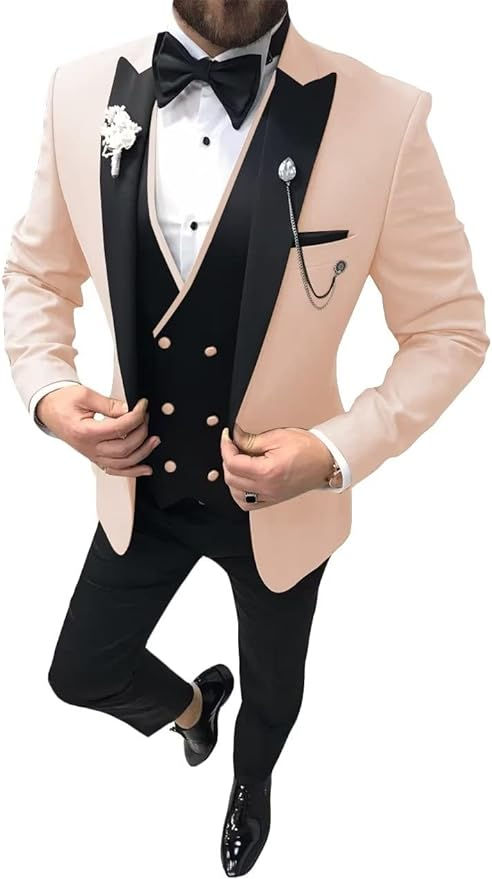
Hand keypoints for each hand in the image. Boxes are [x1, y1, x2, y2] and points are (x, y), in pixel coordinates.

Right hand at [36, 386, 160, 476]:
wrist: (50, 410)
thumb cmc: (63, 402)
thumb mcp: (85, 395)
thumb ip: (109, 404)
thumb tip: (128, 410)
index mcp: (85, 432)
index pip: (120, 428)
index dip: (136, 416)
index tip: (143, 406)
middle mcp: (89, 448)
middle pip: (125, 447)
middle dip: (141, 431)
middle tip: (146, 417)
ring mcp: (92, 455)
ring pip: (123, 462)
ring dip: (142, 452)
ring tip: (154, 440)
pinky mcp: (95, 457)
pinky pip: (116, 470)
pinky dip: (132, 472)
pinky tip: (145, 469)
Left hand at [220, 423, 334, 509]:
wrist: (326, 460)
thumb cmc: (308, 448)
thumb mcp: (277, 437)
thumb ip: (251, 440)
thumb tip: (234, 438)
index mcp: (268, 471)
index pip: (233, 463)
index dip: (225, 446)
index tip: (227, 437)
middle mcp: (267, 488)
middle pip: (231, 478)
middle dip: (227, 459)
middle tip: (233, 446)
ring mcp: (270, 496)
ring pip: (235, 494)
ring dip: (231, 477)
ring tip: (238, 462)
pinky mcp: (273, 500)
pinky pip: (247, 503)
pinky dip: (239, 493)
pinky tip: (242, 480)